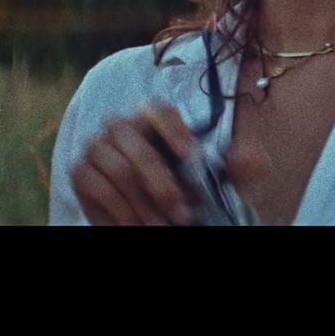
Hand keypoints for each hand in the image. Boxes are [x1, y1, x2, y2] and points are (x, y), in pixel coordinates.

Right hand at [70, 105, 267, 225]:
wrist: (162, 217)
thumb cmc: (191, 192)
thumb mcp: (225, 183)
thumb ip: (242, 168)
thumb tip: (253, 156)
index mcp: (154, 119)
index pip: (158, 109)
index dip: (173, 130)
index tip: (192, 156)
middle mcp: (121, 126)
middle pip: (137, 145)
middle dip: (162, 183)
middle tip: (184, 213)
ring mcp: (97, 147)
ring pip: (120, 171)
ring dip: (145, 205)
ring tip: (164, 225)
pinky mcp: (81, 173)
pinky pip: (99, 189)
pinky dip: (122, 212)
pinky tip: (139, 226)